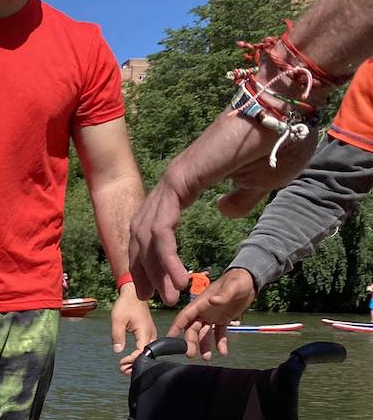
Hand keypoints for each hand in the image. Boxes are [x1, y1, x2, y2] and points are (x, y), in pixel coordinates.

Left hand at [110, 283, 155, 375]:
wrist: (133, 294)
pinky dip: (139, 354)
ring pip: (147, 351)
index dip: (132, 360)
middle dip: (135, 364)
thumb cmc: (126, 305)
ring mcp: (151, 333)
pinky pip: (146, 346)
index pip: (141, 351)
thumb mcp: (117, 320)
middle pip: (146, 354)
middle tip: (123, 370)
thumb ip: (117, 336)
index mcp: (145, 331)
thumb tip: (118, 351)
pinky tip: (131, 358)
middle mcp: (151, 334)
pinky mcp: (148, 332)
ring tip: (125, 367)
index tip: (121, 363)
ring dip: (137, 360)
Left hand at [131, 114, 317, 301]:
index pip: (155, 226)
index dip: (152, 256)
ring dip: (157, 270)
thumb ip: (237, 201)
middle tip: (149, 297)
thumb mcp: (255, 185)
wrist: (277, 121)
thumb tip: (224, 210)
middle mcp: (170, 184)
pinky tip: (177, 278)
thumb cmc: (270, 148)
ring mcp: (170, 181)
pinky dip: (167, 258)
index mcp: (182, 184)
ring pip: (148, 236)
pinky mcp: (178, 183)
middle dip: (143, 268)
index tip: (156, 282)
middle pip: (142, 234)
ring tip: (169, 297)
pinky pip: (163, 229)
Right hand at [166, 268, 257, 360]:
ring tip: (207, 357)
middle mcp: (204, 311)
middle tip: (191, 354)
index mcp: (202, 302)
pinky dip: (220, 343)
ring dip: (204, 346)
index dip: (176, 326)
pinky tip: (223, 352)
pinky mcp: (223, 319)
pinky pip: (219, 334)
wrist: (250, 280)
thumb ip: (223, 294)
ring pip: (204, 334)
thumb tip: (212, 301)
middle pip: (193, 328)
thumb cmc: (239, 280)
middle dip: (191, 342)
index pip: (185, 316)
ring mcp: (213, 316)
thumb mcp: (232, 285)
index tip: (170, 338)